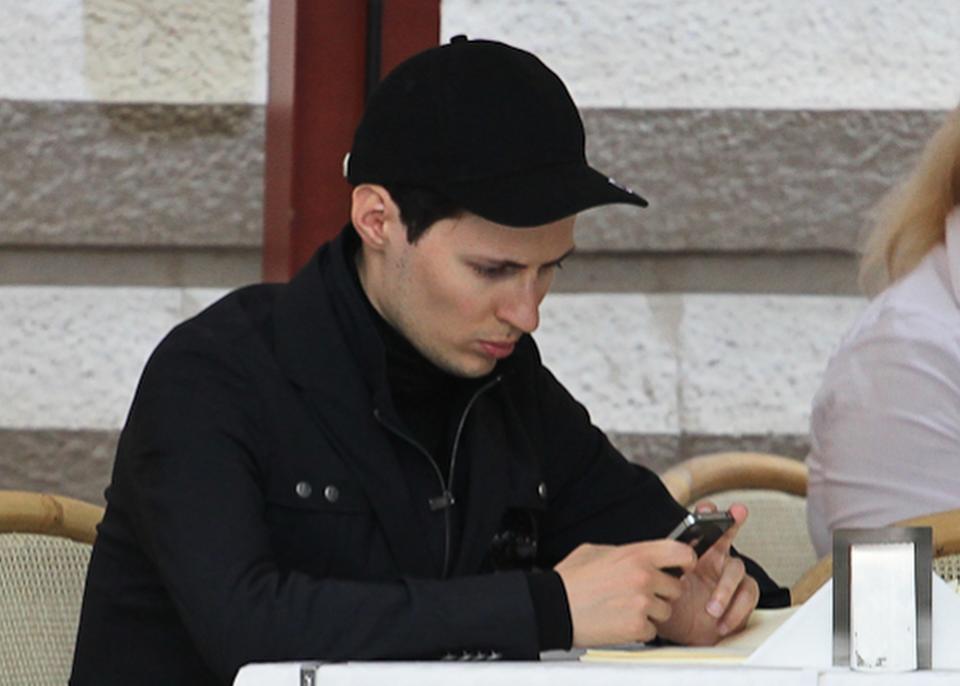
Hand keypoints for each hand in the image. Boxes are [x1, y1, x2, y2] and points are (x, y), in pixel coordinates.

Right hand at [555, 540, 696, 646]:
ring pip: (666, 611)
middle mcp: (643, 577)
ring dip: (651, 612)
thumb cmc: (571, 579)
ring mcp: (642, 603)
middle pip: (676, 587)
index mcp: (636, 555)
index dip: (686, 560)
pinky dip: (639, 629)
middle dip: (662, 592)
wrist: (555, 606)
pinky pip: (652, 630)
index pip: (680, 552)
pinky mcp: (637, 626)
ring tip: (626, 608)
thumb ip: (625, 552)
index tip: (683, 566)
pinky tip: (620, 621)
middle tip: (640, 594)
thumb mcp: (596, 550)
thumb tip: (640, 556)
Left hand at [654, 502, 759, 644]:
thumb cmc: (671, 608)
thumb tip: (656, 568)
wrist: (682, 635)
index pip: (700, 530)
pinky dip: (735, 611)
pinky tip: (721, 622)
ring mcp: (729, 577)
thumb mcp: (662, 591)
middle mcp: (714, 560)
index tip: (707, 507)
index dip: (706, 515)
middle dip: (733, 522)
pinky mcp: (742, 596)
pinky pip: (747, 595)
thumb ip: (661, 576)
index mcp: (694, 554)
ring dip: (724, 591)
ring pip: (736, 570)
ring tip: (711, 609)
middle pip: (727, 536)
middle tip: (738, 512)